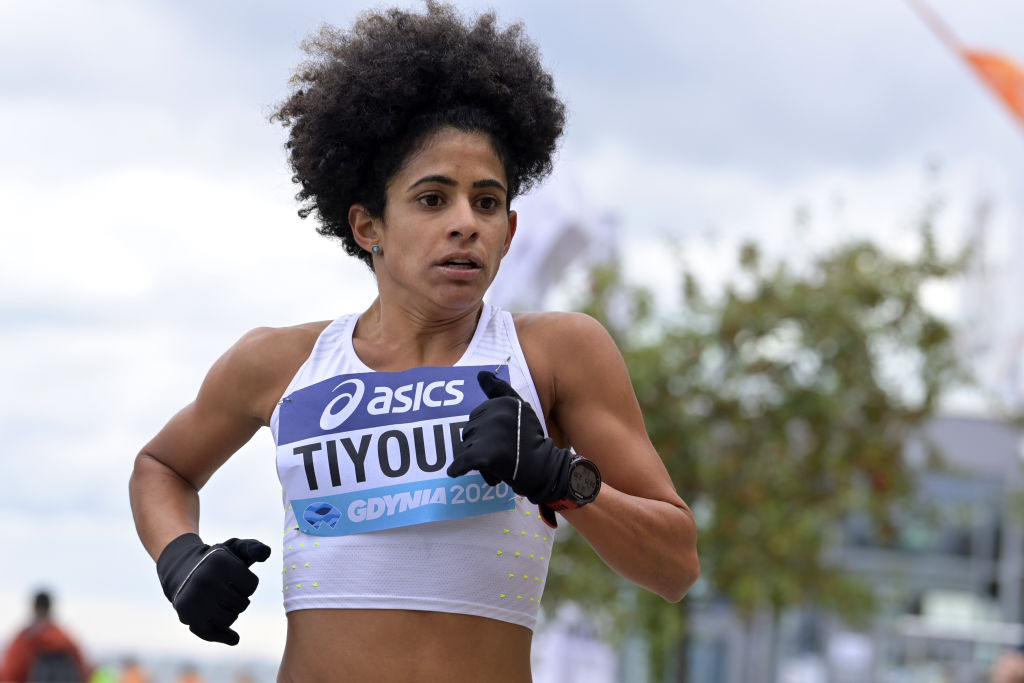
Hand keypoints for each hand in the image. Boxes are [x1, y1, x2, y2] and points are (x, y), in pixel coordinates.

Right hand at [156, 533, 270, 644]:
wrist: (182, 571)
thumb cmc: (217, 561)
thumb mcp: (235, 549)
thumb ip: (253, 548)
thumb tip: (266, 553)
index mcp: (219, 562)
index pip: (251, 586)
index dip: (247, 584)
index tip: (236, 578)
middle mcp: (204, 580)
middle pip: (242, 604)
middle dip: (239, 599)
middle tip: (228, 590)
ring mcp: (193, 600)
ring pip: (229, 619)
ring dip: (230, 613)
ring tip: (221, 602)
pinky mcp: (186, 615)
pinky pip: (212, 633)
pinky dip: (223, 636)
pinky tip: (233, 637)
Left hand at [446, 371, 570, 504]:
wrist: (543, 467)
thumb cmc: (530, 438)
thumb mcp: (520, 407)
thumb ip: (500, 390)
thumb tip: (481, 374)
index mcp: (502, 403)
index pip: (478, 415)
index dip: (487, 429)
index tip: (503, 437)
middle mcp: (495, 415)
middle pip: (470, 429)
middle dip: (480, 442)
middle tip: (501, 451)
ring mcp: (489, 435)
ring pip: (467, 445)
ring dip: (476, 455)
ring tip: (496, 462)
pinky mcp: (483, 456)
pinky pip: (461, 462)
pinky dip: (458, 467)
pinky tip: (457, 471)